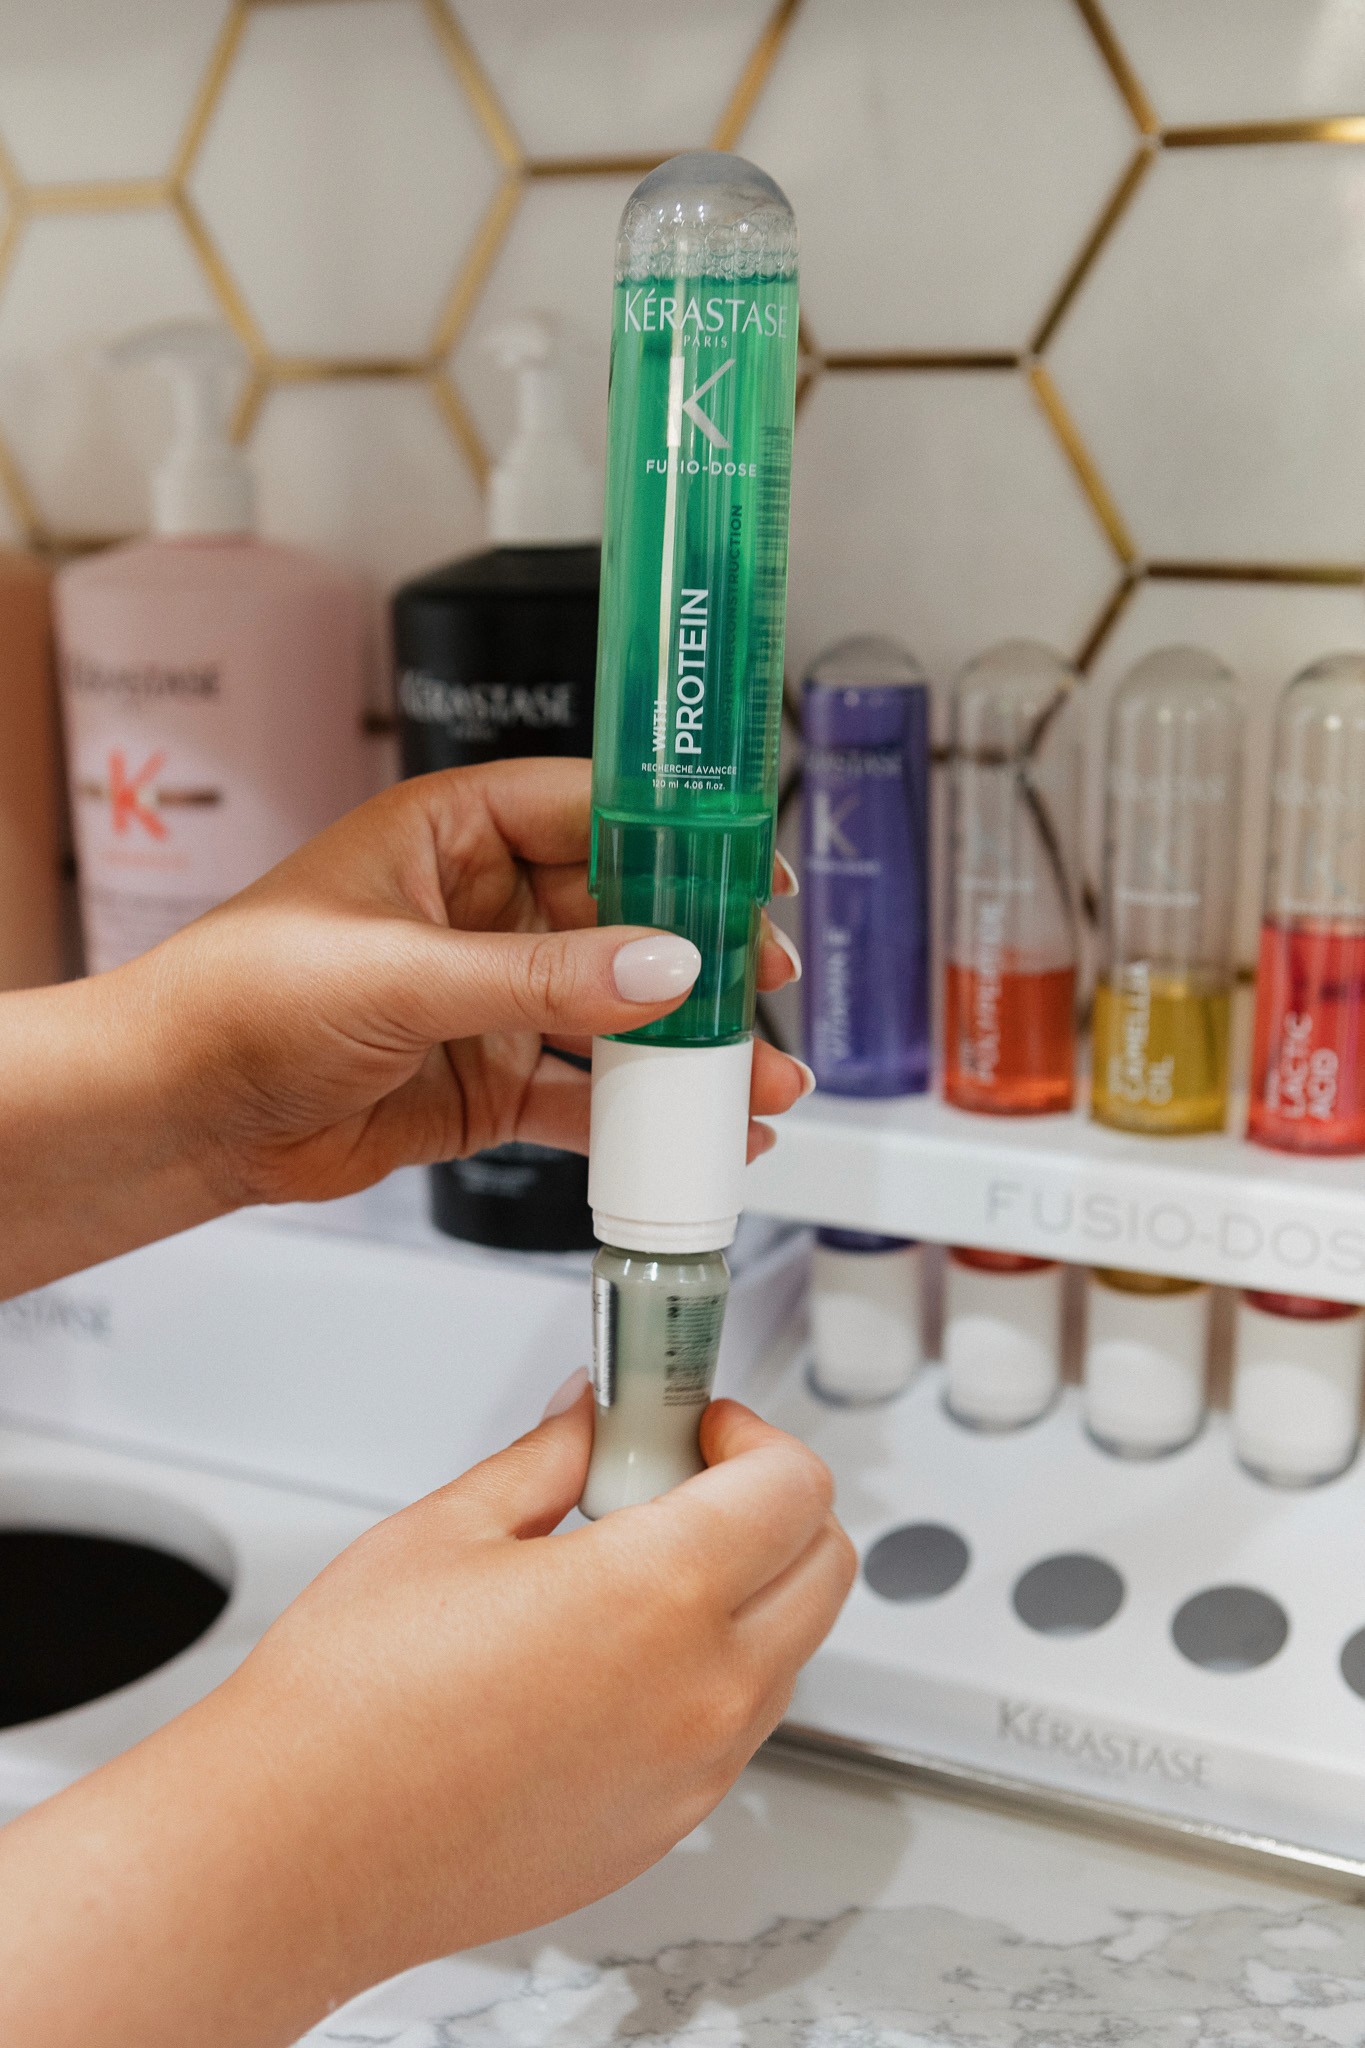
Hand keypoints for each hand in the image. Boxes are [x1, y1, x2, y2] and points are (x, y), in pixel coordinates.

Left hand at [0, 758, 806, 1295]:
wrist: (177, 1112)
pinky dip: (636, 1115)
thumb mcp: (402, 973)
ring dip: (686, 1048)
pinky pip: (581, 1091)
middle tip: (770, 983)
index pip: (588, 810)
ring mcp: (488, 998)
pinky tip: (699, 1135)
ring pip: (613, 1012)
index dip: (676, 838)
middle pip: (621, 917)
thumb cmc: (242, 998)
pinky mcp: (484, 1080)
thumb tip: (666, 969)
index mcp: (451, 834)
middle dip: (701, 956)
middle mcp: (480, 908)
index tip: (750, 870)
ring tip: (761, 1082)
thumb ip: (542, 977)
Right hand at [0, 1390, 854, 2047]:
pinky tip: (609, 1653)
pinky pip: (736, 1727)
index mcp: (657, 1593)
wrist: (295, 1851)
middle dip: (773, 1504)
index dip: (752, 1435)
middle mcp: (700, 1691)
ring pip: (790, 1650)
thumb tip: (591, 1416)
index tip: (695, 1426)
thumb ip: (549, 1458)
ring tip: (630, 1566)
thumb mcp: (449, 1528)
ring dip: (748, 1589)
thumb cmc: (349, 1706)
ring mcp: (693, 1773)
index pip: (795, 1485)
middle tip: (680, 1480)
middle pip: (826, 1567)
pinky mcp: (666, 1827)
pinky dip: (710, 1671)